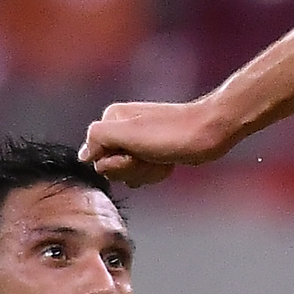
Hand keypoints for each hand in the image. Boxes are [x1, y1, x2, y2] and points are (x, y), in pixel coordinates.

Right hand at [80, 96, 237, 186]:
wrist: (210, 132)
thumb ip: (98, 139)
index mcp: (110, 120)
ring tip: (161, 159)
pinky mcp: (153, 153)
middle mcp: (121, 129)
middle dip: (132, 169)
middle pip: (111, 168)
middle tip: (151, 156)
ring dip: (145, 172)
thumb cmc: (172, 133)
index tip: (135, 153)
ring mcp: (137, 142)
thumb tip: (83, 156)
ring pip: (128, 174)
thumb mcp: (127, 133)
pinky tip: (168, 163)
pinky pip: (144, 174)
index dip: (116, 163)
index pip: (95, 157)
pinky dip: (156, 173)